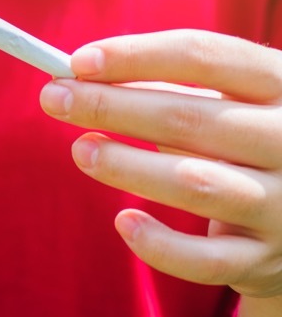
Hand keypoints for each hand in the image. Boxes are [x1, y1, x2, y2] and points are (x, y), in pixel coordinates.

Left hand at [39, 29, 281, 298]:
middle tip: (55, 99)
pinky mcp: (266, 260)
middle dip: (112, 106)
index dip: (136, 55)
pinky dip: (159, 244)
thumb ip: (166, 87)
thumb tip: (82, 75)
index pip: (206, 55)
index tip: (77, 61)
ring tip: (80, 150)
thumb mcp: (227, 102)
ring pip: (197, 183)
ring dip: (128, 166)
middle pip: (192, 117)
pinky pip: (206, 260)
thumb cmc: (247, 142)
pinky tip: (123, 221)